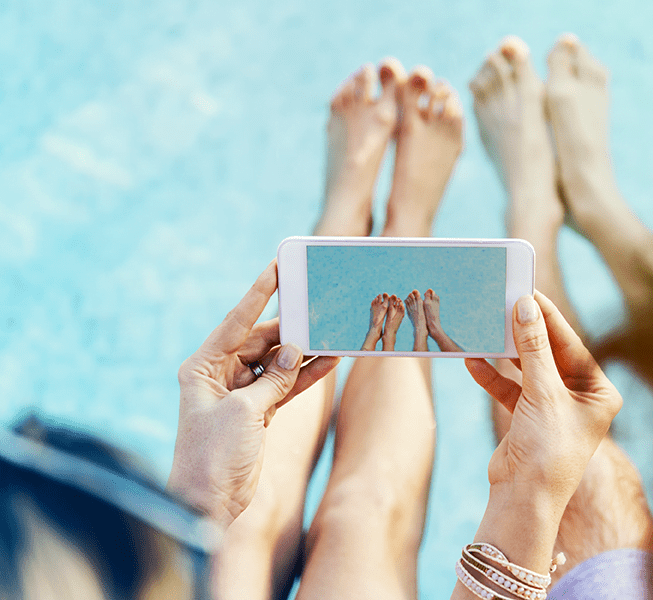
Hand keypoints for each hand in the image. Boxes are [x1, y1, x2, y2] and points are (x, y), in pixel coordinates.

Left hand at [168, 260, 339, 525]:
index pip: (236, 322)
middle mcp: (220, 376)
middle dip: (290, 330)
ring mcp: (240, 394)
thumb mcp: (244, 411)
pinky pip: (284, 386)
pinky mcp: (257, 412)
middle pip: (261, 341)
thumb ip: (271, 378)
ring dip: (302, 354)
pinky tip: (329, 363)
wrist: (209, 504)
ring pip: (277, 363)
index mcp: (203, 368)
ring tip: (331, 335)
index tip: (277, 266)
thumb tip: (294, 352)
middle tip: (319, 311)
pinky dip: (305, 377)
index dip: (258, 294)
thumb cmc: (212, 456)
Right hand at [466, 292, 621, 502]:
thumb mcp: (542, 391)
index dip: (549, 318)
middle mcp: (580, 398)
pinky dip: (493, 377)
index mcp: (599, 392)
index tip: (529, 292)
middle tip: (505, 303)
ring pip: (527, 369)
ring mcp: (553, 408)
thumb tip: (526, 306)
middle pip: (549, 354)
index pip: (573, 345)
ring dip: (506, 353)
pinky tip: (474, 360)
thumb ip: (532, 347)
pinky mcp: (528, 417)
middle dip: (524, 333)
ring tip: (487, 327)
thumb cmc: (548, 449)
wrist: (524, 499)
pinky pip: (510, 389)